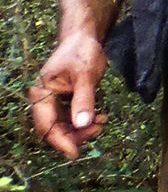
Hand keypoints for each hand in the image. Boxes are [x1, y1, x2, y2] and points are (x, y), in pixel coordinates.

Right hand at [29, 33, 107, 158]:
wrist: (85, 38)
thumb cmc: (82, 52)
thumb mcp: (86, 75)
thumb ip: (84, 99)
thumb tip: (82, 124)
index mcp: (41, 94)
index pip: (46, 126)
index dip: (60, 141)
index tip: (75, 153)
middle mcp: (44, 100)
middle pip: (55, 129)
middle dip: (75, 135)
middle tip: (98, 129)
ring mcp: (54, 101)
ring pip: (64, 126)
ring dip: (81, 129)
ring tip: (102, 122)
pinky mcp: (65, 100)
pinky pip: (71, 118)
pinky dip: (84, 122)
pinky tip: (100, 118)